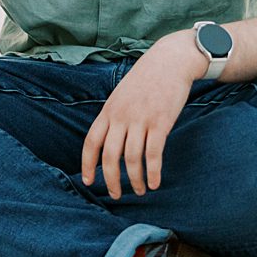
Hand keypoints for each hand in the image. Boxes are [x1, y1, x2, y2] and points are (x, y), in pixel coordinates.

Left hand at [81, 32, 205, 198]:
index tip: (88, 181)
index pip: (91, 142)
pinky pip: (154, 154)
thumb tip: (108, 142)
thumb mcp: (120, 95)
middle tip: (116, 195)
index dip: (87, 164)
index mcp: (108, 110)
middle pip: (110, 156)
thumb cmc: (145, 80)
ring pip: (133, 159)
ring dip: (135, 180)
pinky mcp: (161, 122)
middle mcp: (121, 116)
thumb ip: (113, 117)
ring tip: (140, 190)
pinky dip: (153, 173)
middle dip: (111, 180)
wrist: (169, 61)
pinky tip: (154, 183)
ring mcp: (141, 119)